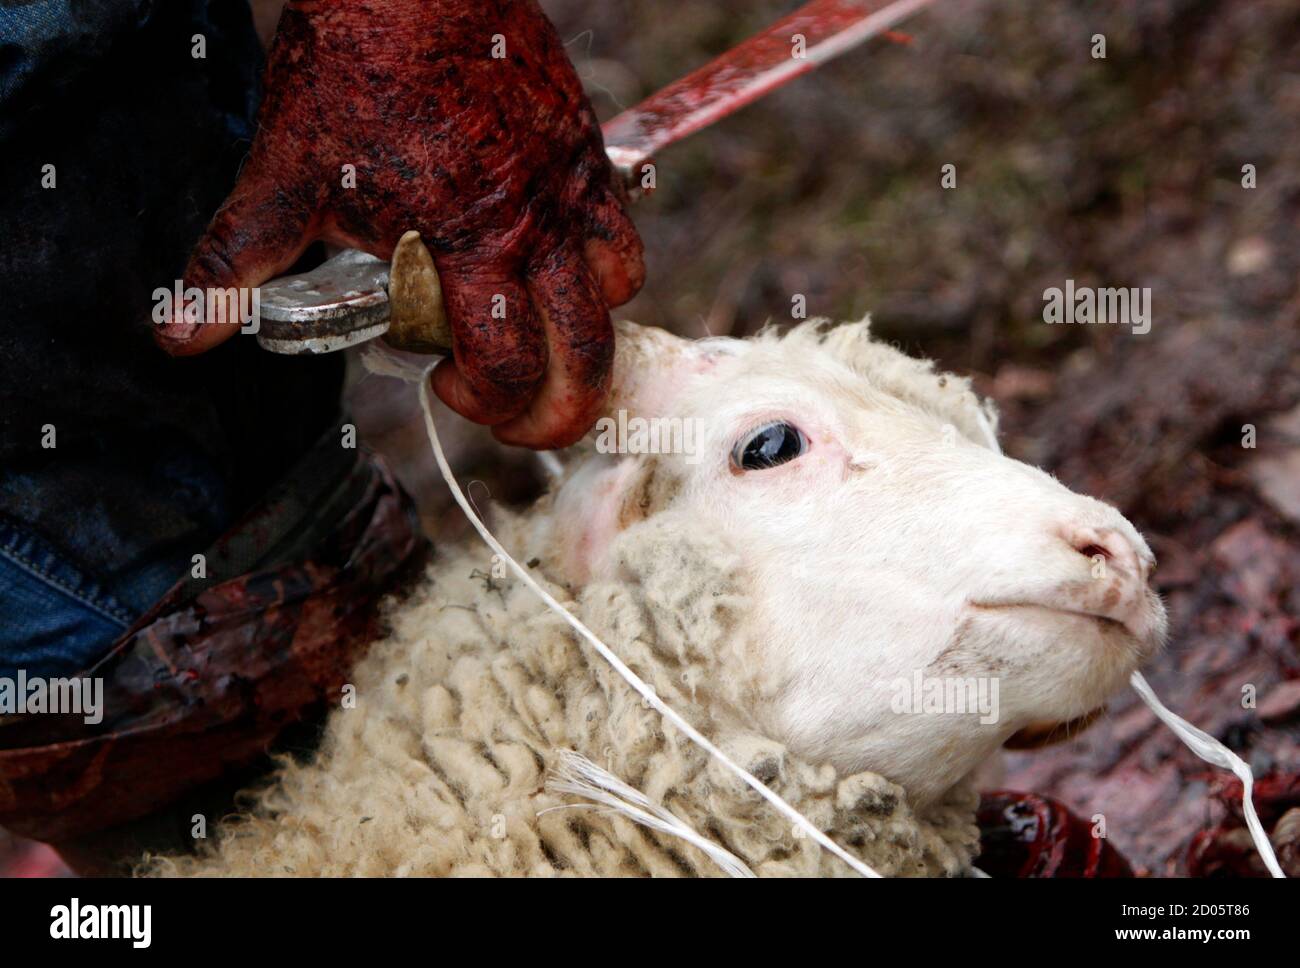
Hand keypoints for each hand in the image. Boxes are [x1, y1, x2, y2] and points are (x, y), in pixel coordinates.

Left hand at [157, 0, 643, 447]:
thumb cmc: (352, 70)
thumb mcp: (285, 176)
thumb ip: (237, 263)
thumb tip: (182, 334)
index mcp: (467, 249)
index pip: (506, 370)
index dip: (484, 404)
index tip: (448, 389)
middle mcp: (535, 231)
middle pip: (584, 358)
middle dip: (561, 411)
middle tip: (526, 416)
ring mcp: (570, 193)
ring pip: (615, 299)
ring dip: (583, 337)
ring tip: (541, 338)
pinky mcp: (587, 156)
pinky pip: (623, 235)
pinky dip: (603, 269)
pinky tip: (557, 266)